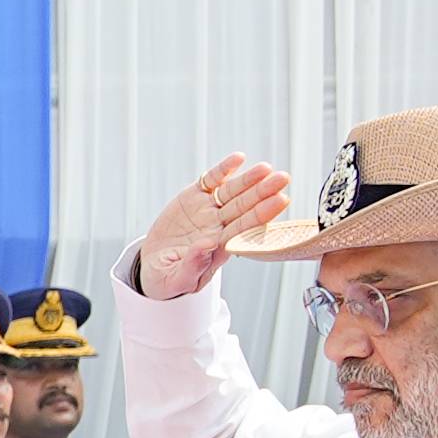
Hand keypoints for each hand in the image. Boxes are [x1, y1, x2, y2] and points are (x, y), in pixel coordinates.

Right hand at [132, 154, 301, 303]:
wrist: (154, 266)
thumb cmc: (169, 278)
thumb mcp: (177, 279)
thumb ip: (193, 264)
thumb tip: (208, 244)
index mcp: (219, 248)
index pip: (245, 228)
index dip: (262, 214)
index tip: (280, 201)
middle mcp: (218, 226)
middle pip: (244, 206)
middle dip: (263, 192)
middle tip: (282, 178)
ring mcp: (207, 210)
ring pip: (232, 192)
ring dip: (249, 179)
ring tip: (265, 168)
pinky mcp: (193, 198)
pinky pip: (211, 181)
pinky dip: (223, 169)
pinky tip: (237, 159)